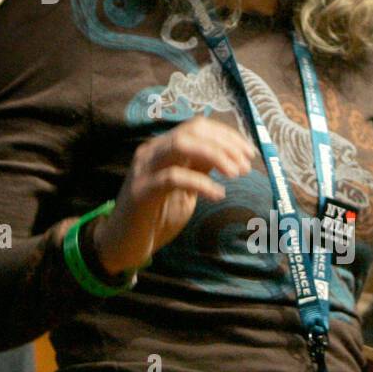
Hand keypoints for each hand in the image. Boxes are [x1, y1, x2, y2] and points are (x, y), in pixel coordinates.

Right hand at [92, 116, 257, 276]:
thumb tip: (228, 154)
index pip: (197, 126)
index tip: (249, 153)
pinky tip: (217, 194)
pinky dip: (200, 183)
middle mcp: (151, 152)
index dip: (226, 135)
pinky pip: (173, 177)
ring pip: (181, 145)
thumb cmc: (156, 217)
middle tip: (245, 166)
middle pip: (191, 131)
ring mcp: (144, 169)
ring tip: (235, 174)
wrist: (123, 244)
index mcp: (162, 148)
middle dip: (224, 144)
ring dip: (214, 155)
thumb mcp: (184, 189)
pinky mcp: (141, 192)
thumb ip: (198, 168)